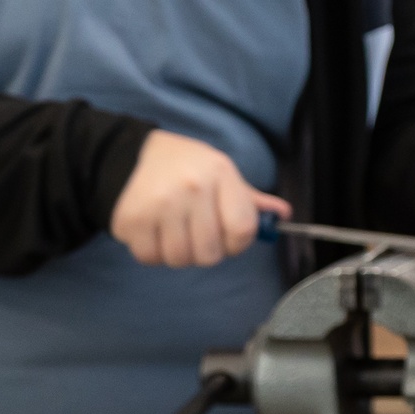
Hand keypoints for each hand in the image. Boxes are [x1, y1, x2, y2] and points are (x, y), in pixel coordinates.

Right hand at [110, 130, 287, 267]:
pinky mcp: (132, 218)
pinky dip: (152, 253)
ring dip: (177, 254)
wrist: (132, 154)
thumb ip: (250, 200)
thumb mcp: (221, 174)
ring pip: (180, 259)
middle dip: (205, 251)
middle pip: (210, 253)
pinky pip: (150, 258)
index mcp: (220, 173)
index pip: (243, 229)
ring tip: (172, 232)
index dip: (237, 244)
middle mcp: (192, 187)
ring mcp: (160, 203)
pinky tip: (152, 232)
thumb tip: (283, 214)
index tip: (226, 239)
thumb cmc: (186, 169)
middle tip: (194, 234)